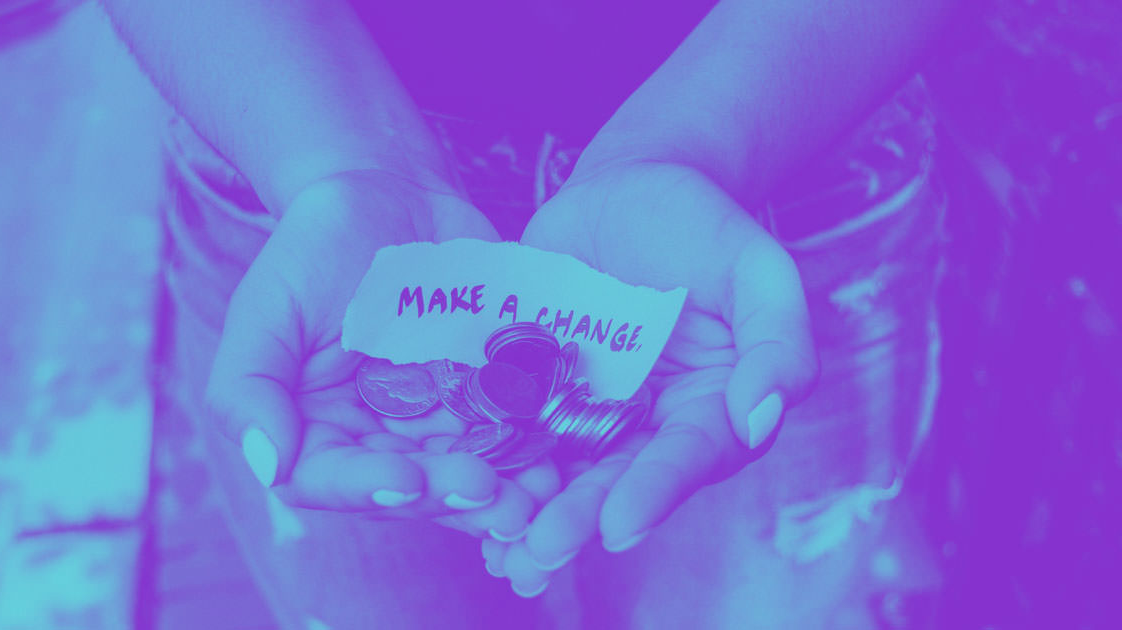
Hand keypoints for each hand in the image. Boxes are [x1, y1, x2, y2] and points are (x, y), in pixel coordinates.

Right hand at [204, 169, 537, 536]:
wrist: (386, 193)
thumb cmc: (313, 248)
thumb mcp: (265, 310)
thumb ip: (248, 389)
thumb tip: (268, 466)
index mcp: (317, 431)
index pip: (335, 481)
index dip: (371, 488)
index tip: (409, 479)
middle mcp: (378, 439)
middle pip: (413, 488)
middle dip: (452, 496)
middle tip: (493, 496)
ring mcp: (436, 421)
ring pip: (468, 473)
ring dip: (504, 492)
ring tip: (537, 495)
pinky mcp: (486, 395)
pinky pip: (511, 432)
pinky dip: (533, 450)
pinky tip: (557, 458)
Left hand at [486, 160, 817, 594]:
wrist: (627, 187)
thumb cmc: (701, 224)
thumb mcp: (756, 267)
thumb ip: (777, 340)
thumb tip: (761, 418)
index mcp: (710, 408)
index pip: (687, 458)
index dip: (656, 492)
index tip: (620, 526)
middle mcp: (649, 424)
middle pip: (616, 480)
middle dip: (579, 519)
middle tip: (540, 550)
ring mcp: (588, 409)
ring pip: (560, 470)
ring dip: (530, 511)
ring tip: (498, 548)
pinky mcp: (536, 387)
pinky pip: (514, 429)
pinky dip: (491, 463)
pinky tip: (462, 494)